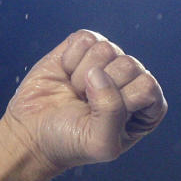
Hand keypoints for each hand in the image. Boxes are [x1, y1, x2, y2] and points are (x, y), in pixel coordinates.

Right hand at [2, 29, 166, 172]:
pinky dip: (70, 59)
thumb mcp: (100, 143)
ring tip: (76, 93)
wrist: (32, 133)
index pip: (148, 87)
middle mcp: (130, 82)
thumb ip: (112, 111)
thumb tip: (97, 72)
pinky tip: (66, 76)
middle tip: (85, 107)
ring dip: (83, 75)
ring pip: (107, 49)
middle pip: (129, 65)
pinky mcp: (83, 48)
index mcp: (146, 108)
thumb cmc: (70, 142)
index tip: (103, 120)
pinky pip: (86, 38)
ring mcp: (107, 63)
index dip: (122, 102)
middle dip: (100, 89)